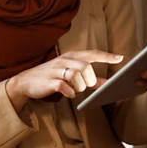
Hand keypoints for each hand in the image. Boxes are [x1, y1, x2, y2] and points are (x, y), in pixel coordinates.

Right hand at [6, 50, 122, 111]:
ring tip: (75, 89)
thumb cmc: (51, 77)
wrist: (26, 82)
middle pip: (86, 67)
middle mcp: (64, 60)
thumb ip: (88, 78)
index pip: (92, 54)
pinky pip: (65, 87)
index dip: (106, 56)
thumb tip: (106, 83)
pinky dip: (69, 92)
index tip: (120, 58)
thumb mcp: (70, 74)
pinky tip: (67, 93)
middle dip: (90, 79)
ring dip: (79, 86)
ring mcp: (56, 70)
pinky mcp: (50, 81)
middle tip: (86, 85)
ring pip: (76, 76)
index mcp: (71, 56)